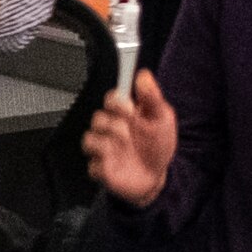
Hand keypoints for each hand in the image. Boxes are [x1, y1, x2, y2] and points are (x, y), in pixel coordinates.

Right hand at [86, 71, 176, 206]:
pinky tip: (120, 164)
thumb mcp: (162, 119)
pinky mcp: (101, 169)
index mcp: (124, 114)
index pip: (110, 99)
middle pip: (97, 118)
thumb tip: (144, 76)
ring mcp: (104, 149)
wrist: (158, 176)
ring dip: (107, 143)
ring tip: (124, 147)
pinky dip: (105, 164)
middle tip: (130, 130)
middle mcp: (111, 129)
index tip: (130, 107)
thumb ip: (152, 97)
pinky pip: (93, 165)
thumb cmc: (158, 146)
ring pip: (89, 140)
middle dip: (114, 124)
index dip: (116, 101)